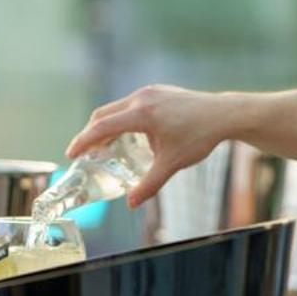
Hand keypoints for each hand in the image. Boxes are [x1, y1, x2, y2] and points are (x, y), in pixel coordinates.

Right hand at [65, 84, 231, 208]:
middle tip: (84, 153)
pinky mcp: (158, 91)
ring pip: (117, 108)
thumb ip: (150, 184)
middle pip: (103, 114)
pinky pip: (130, 104)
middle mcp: (142, 98)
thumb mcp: (172, 163)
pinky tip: (129, 135)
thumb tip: (131, 203)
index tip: (72, 154)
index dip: (83, 141)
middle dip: (90, 133)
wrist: (224, 114)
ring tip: (104, 146)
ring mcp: (150, 92)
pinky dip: (121, 119)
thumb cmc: (199, 137)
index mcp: (142, 114)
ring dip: (106, 126)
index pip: (102, 126)